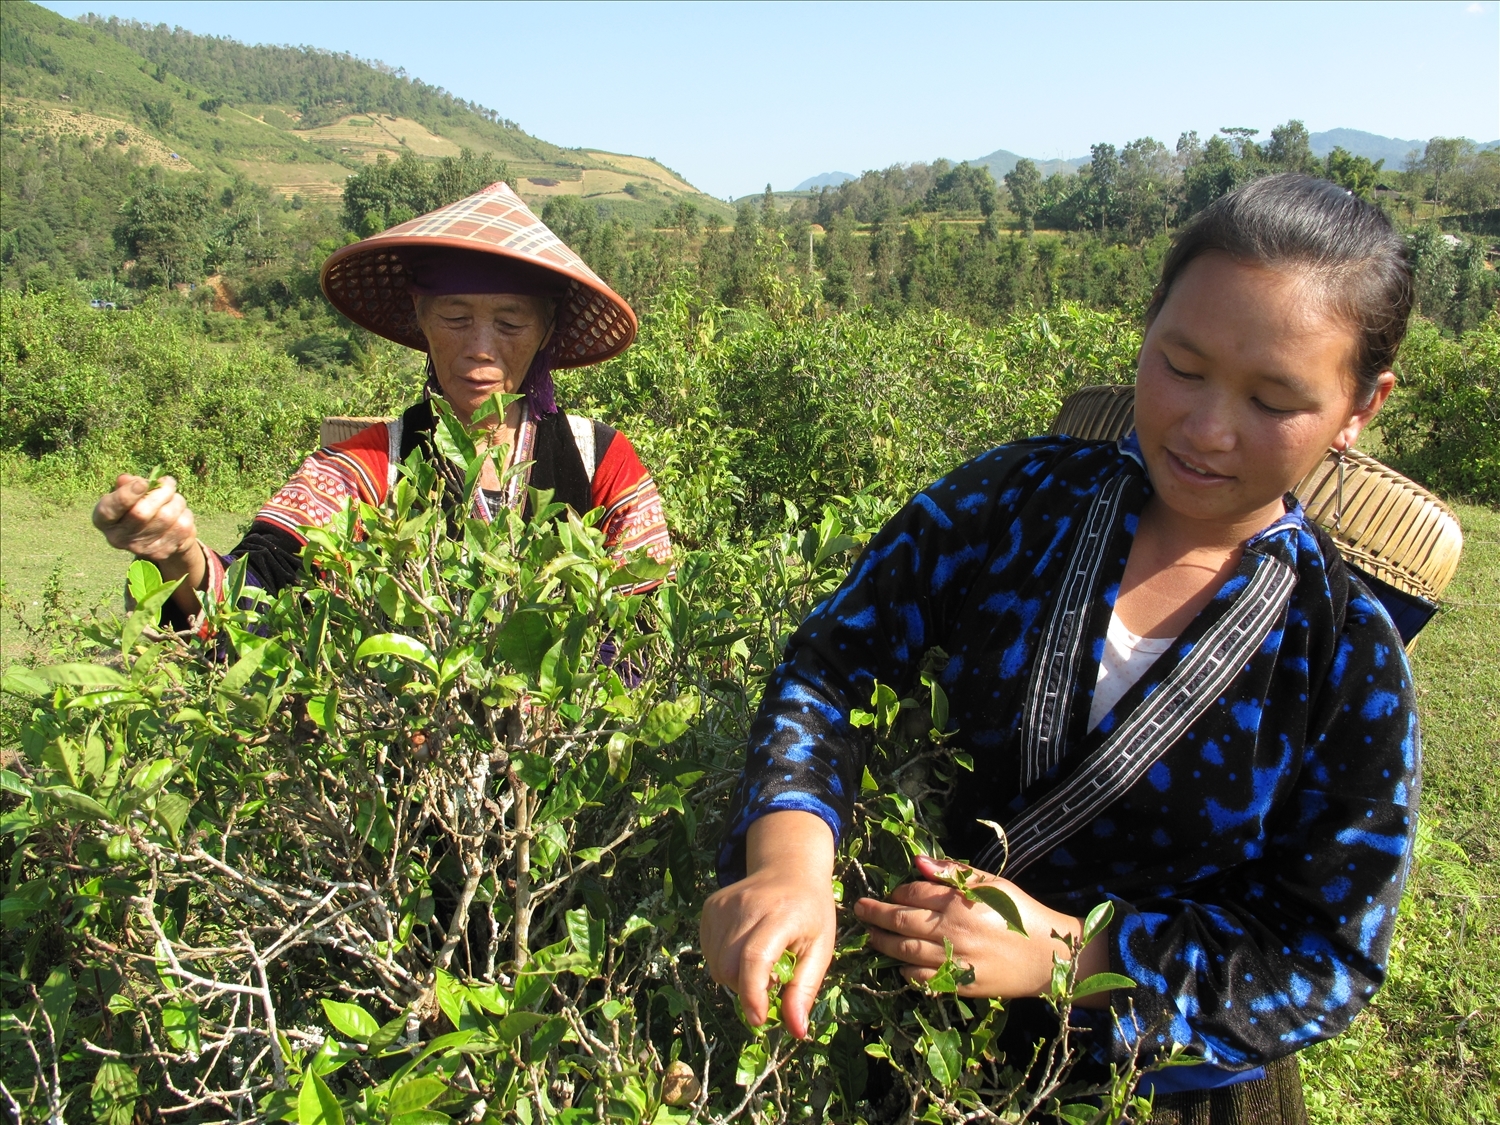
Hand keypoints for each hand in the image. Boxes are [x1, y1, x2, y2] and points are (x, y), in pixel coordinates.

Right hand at [93, 474, 206, 611]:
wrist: (157, 534)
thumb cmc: (138, 506)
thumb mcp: (128, 493)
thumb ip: (127, 484)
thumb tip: (127, 479)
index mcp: (103, 520)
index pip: (108, 510)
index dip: (126, 495)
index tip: (142, 483)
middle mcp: (119, 538)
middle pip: (141, 513)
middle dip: (160, 492)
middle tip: (168, 482)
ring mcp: (142, 548)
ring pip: (166, 517)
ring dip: (176, 500)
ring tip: (174, 497)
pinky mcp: (163, 552)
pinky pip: (182, 526)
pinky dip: (184, 513)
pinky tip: (179, 512)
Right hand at [700, 811, 836, 1038]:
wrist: (790, 870)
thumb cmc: (811, 914)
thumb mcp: (820, 950)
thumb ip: (805, 990)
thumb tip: (796, 1032)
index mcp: (782, 914)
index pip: (755, 957)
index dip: (753, 994)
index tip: (759, 1019)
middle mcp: (748, 905)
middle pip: (728, 966)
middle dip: (745, 988)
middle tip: (770, 980)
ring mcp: (724, 904)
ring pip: (715, 963)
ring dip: (735, 975)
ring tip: (759, 960)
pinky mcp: (710, 906)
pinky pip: (708, 950)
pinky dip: (724, 960)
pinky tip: (743, 947)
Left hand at [854, 855, 1106, 1001]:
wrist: (1050, 956)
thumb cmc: (1020, 913)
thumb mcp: (991, 882)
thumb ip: (954, 872)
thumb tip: (918, 862)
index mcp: (959, 901)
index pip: (913, 892)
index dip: (897, 891)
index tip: (891, 892)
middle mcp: (952, 930)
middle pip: (901, 921)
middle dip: (876, 914)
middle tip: (859, 910)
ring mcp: (955, 959)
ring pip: (905, 951)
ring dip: (883, 943)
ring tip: (870, 935)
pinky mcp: (960, 984)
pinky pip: (923, 979)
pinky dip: (906, 972)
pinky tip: (898, 965)